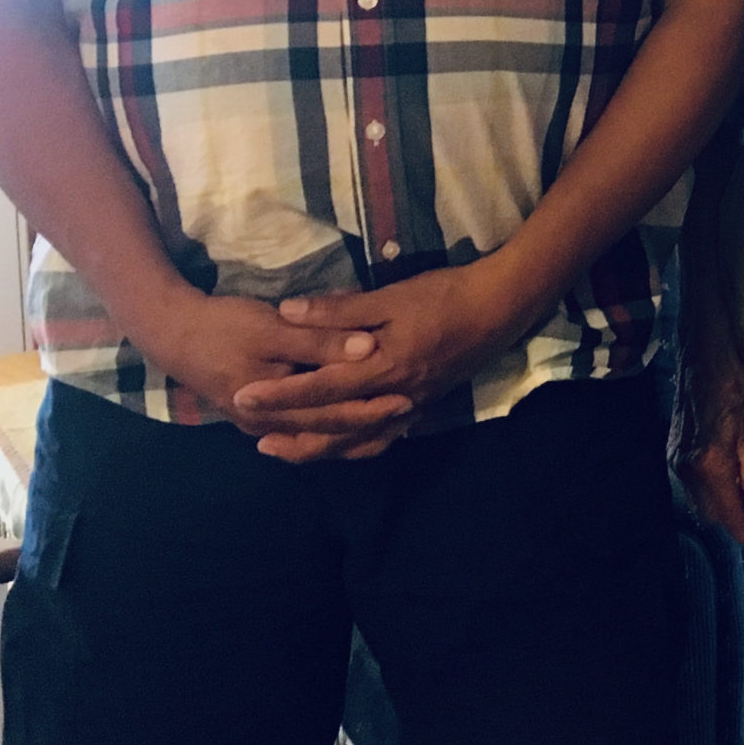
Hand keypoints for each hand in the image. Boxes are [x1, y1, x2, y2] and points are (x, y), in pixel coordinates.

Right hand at [116, 276, 405, 447]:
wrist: (172, 334)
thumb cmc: (223, 326)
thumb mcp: (273, 327)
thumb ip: (321, 338)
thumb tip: (368, 346)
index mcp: (273, 404)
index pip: (334, 413)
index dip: (373, 406)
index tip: (409, 397)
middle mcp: (268, 425)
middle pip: (330, 430)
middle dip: (372, 422)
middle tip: (413, 411)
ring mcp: (262, 425)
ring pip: (318, 436)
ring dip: (356, 431)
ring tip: (397, 420)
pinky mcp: (261, 417)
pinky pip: (306, 430)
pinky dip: (335, 429)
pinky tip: (361, 421)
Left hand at [230, 256, 552, 460]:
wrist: (500, 308)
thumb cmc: (445, 295)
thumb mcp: (391, 296)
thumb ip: (339, 310)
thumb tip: (288, 312)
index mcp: (382, 367)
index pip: (320, 387)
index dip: (280, 394)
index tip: (244, 397)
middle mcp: (393, 396)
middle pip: (333, 424)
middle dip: (290, 429)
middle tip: (251, 434)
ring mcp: (411, 406)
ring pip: (357, 440)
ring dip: (318, 448)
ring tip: (284, 449)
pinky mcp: (424, 406)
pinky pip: (384, 437)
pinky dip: (357, 446)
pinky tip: (341, 446)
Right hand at [673, 330, 743, 544]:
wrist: (703, 355)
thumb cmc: (733, 384)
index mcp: (708, 465)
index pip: (726, 515)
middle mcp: (686, 468)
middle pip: (711, 513)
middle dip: (735, 517)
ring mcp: (676, 458)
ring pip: (700, 499)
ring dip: (723, 502)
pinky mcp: (674, 448)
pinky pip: (693, 482)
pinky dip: (711, 486)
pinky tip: (730, 470)